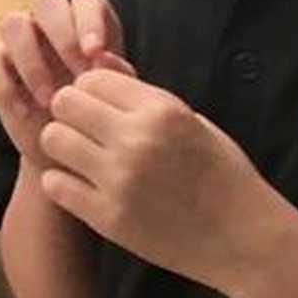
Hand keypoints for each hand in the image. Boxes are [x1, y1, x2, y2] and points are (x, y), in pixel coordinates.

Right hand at [0, 0, 129, 158]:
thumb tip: (103, 58)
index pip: (85, 0)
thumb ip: (117, 76)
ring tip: (51, 100)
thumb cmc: (98, 121)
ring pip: (13, 23)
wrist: (69, 156)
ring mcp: (20, 44)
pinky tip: (26, 113)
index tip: (95, 54)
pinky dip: (4, 85)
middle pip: (47, 3)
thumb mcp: (116, 101)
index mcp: (86, 25)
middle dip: (62, 36)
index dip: (89, 20)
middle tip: (77, 75)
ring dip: (32, 61)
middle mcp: (50, 27)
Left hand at [37, 67, 296, 291]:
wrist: (244, 239)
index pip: (93, 78)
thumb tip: (97, 59)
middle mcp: (137, 140)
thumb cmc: (221, 174)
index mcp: (162, 111)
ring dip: (62, 145)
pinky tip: (81, 187)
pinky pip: (54, 184)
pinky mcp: (108, 217)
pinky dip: (62, 184)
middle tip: (84, 131)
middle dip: (70, 112)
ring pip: (53, 139)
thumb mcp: (191, 121)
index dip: (90, 90)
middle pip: (64, 102)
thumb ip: (141, 93)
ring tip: (81, 158)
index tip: (99, 107)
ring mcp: (120, 180)